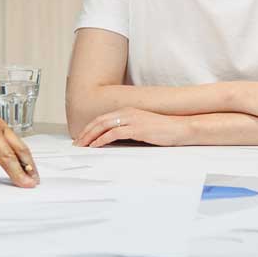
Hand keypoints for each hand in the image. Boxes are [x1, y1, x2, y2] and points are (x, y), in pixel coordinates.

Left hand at [73, 107, 190, 147]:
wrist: (180, 128)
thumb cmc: (164, 130)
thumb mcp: (143, 127)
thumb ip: (129, 129)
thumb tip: (115, 139)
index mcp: (128, 110)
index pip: (103, 118)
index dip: (90, 128)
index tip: (81, 137)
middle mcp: (127, 112)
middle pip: (99, 121)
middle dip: (85, 132)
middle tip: (77, 143)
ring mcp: (131, 119)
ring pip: (103, 126)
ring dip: (90, 136)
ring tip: (82, 146)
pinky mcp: (136, 128)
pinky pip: (113, 134)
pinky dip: (101, 139)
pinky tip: (95, 146)